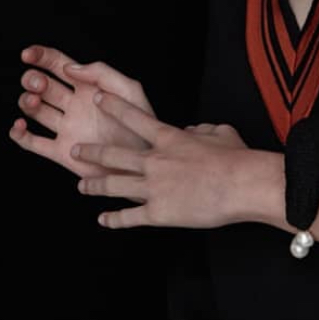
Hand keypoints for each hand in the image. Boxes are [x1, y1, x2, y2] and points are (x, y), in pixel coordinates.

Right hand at [9, 45, 155, 178]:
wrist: (142, 164)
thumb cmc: (141, 126)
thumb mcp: (129, 90)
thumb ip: (102, 72)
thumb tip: (70, 67)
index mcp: (88, 87)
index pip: (58, 65)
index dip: (41, 56)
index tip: (27, 54)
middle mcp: (73, 105)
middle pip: (42, 86)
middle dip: (33, 80)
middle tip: (40, 84)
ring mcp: (66, 128)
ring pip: (35, 110)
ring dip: (26, 102)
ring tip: (34, 102)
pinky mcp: (61, 152)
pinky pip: (32, 142)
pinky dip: (18, 134)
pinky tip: (20, 126)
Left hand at [73, 91, 249, 228]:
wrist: (242, 185)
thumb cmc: (236, 157)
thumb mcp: (219, 132)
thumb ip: (201, 129)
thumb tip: (191, 130)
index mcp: (169, 138)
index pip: (133, 118)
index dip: (114, 107)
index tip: (98, 100)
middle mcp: (154, 161)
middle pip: (112, 155)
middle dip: (91, 152)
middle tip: (76, 150)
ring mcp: (153, 188)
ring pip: (113, 185)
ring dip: (94, 185)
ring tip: (82, 185)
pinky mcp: (157, 213)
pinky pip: (129, 217)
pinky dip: (114, 219)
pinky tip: (103, 220)